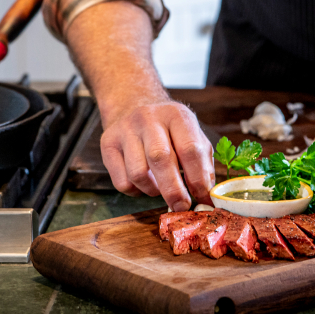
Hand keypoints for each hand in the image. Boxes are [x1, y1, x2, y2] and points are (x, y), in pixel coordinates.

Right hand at [99, 99, 214, 211]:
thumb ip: (203, 164)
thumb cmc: (169, 130)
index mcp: (176, 115)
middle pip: (160, 159)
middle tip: (181, 207)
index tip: (202, 198)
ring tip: (160, 187)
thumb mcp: (192, 136)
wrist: (134, 106)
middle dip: (174, 190)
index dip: (198, 179)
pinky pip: (121, 181)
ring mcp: (125, 129)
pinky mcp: (108, 143)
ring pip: (138, 173)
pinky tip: (143, 183)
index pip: (190, 149)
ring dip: (153, 190)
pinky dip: (136, 191)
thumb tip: (206, 195)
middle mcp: (148, 118)